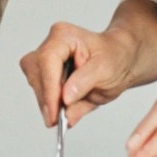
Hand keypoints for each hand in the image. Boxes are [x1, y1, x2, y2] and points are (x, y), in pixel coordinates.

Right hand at [19, 22, 142, 128]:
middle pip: (36, 73)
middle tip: (57, 120)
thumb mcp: (106, 69)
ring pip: (35, 83)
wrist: (120, 60)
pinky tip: (61, 112)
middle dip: (47, 98)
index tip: (55, 111)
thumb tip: (65, 99)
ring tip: (62, 117)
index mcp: (64, 36)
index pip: (47, 61)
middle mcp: (51, 45)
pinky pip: (40, 91)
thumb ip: (84, 82)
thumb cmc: (115, 57)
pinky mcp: (46, 74)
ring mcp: (46, 59)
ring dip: (47, 102)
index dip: (50, 88)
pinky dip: (50, 104)